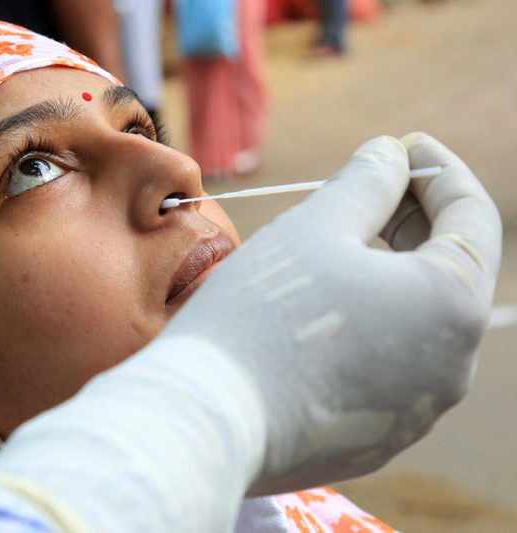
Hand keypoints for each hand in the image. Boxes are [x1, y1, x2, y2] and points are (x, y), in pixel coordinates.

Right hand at [159, 133, 501, 494]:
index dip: (440, 170)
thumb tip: (390, 155)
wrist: (208, 420)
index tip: (405, 145)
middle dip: (416, 220)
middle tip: (370, 187)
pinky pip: (389, 366)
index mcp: (452, 304)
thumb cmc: (263, 312)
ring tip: (340, 247)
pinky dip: (371, 326)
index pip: (473, 216)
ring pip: (418, 322)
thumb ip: (367, 181)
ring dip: (392, 274)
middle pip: (450, 271)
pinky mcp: (378, 438)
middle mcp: (453, 365)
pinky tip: (323, 311)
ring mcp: (417, 410)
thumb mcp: (316, 227)